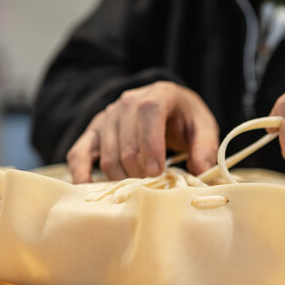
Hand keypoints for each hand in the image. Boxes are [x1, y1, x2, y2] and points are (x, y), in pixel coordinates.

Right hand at [67, 81, 218, 182]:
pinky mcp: (93, 132)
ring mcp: (108, 116)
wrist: (168, 108)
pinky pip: (79, 154)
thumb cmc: (186, 120)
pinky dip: (81, 173)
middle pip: (126, 144)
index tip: (157, 171)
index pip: (148, 112)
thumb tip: (202, 172)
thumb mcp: (204, 128)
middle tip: (154, 188)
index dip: (150, 144)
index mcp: (159, 94)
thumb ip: (205, 148)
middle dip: (140, 172)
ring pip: (108, 156)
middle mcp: (128, 101)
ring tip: (139, 189)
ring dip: (122, 179)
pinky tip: (89, 190)